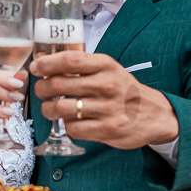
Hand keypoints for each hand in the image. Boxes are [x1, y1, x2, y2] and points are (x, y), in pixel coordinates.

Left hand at [32, 52, 177, 149]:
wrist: (154, 114)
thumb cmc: (124, 90)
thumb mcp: (108, 69)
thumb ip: (81, 65)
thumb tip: (46, 62)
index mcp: (105, 65)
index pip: (69, 60)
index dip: (46, 64)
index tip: (36, 68)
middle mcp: (106, 85)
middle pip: (58, 85)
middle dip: (41, 88)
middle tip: (41, 91)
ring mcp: (107, 109)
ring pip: (61, 109)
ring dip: (48, 109)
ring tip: (50, 108)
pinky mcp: (107, 129)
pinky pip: (73, 128)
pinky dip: (66, 125)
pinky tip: (71, 121)